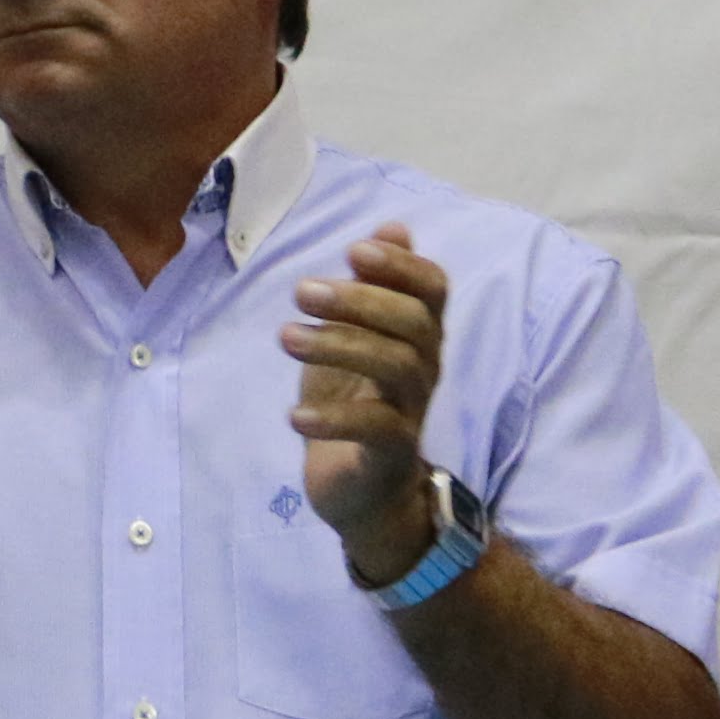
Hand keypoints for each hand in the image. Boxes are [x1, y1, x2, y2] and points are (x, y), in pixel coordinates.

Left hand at [284, 227, 450, 585]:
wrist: (363, 493)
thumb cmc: (356, 405)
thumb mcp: (355, 340)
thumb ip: (371, 287)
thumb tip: (392, 225)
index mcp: (417, 337)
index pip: (433, 289)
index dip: (402, 265)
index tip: (354, 250)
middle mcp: (424, 369)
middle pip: (415, 323)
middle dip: (359, 300)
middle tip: (301, 291)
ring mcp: (412, 412)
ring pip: (397, 367)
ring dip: (340, 345)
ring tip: (286, 337)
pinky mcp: (392, 456)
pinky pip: (377, 430)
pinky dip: (334, 419)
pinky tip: (295, 414)